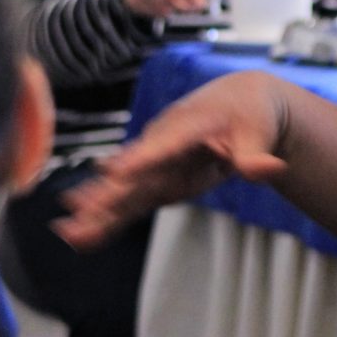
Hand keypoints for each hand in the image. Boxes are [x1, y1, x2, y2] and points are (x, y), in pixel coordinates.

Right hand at [55, 70, 289, 248]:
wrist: (240, 102)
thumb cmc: (250, 113)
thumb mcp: (258, 130)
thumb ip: (256, 155)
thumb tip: (268, 170)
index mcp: (187, 126)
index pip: (163, 145)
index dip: (140, 159)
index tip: (114, 174)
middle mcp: (163, 144)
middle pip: (132, 172)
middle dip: (105, 195)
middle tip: (76, 215)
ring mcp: (158, 164)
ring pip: (124, 191)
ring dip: (97, 211)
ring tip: (68, 232)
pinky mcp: (159, 180)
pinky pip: (131, 201)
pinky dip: (109, 218)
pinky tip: (83, 234)